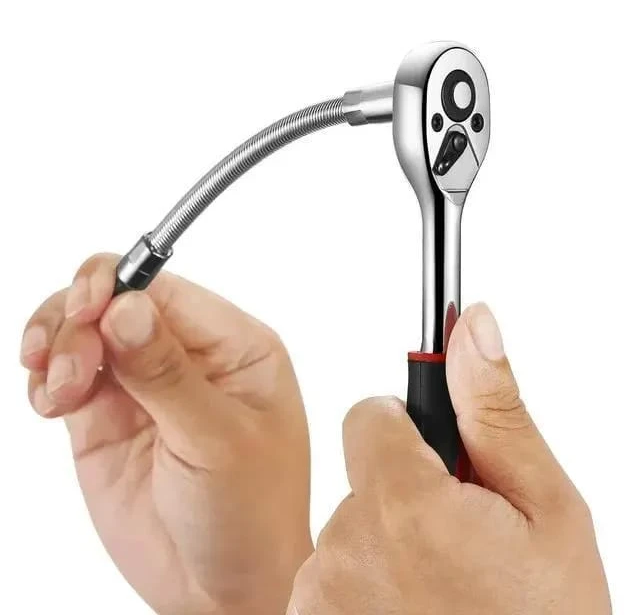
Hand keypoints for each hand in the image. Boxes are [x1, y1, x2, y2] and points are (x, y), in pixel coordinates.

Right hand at [20, 254, 311, 614]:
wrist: (220, 588)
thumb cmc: (250, 513)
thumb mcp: (218, 441)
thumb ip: (168, 374)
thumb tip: (127, 305)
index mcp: (234, 346)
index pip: (167, 290)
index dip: (119, 287)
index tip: (86, 314)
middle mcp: (189, 355)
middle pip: (118, 298)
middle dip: (79, 319)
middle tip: (68, 368)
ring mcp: (145, 383)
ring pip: (85, 328)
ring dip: (57, 345)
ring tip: (58, 394)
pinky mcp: (108, 415)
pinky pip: (65, 372)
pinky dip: (46, 377)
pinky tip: (50, 401)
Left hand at [288, 304, 610, 614]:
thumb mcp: (546, 511)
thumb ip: (494, 409)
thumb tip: (471, 323)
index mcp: (405, 503)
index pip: (367, 415)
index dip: (404, 429)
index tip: (434, 459)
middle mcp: (347, 548)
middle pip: (362, 477)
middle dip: (405, 495)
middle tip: (457, 544)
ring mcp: (321, 597)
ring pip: (349, 529)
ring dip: (388, 546)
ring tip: (441, 591)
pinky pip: (332, 579)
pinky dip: (366, 588)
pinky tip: (413, 614)